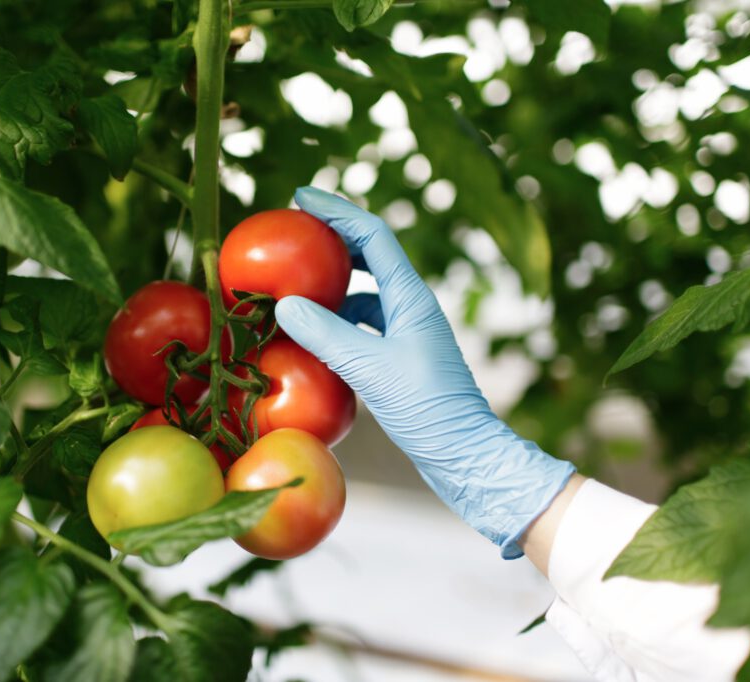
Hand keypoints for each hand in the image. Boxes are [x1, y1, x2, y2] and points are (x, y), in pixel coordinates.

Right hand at [275, 187, 574, 558]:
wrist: (465, 455)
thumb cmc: (427, 409)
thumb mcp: (370, 370)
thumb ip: (326, 335)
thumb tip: (284, 303)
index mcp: (411, 298)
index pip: (373, 235)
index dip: (338, 211)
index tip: (302, 197)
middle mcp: (411, 307)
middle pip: (370, 257)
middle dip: (333, 242)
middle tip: (293, 235)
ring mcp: (408, 333)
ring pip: (366, 294)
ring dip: (333, 285)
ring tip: (295, 285)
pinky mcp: (402, 358)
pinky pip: (364, 326)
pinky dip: (338, 321)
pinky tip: (314, 336)